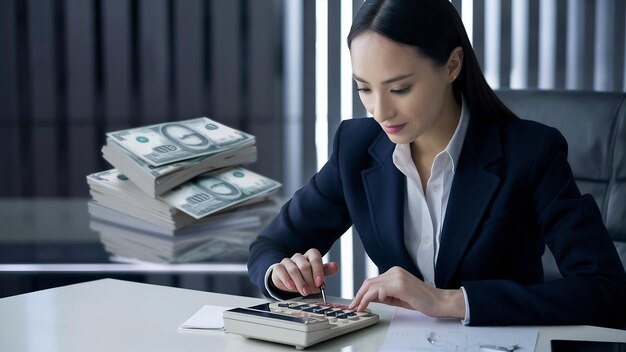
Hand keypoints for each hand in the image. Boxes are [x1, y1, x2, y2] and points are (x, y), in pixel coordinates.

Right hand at [271, 248, 338, 295]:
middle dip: (309, 280)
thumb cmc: (305, 277)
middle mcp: (299, 257)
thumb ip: (325, 271)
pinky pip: (281, 270)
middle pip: (304, 265)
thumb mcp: (317, 275)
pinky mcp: (278, 268)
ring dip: (300, 282)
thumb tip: (335, 267)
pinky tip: (291, 286)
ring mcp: (288, 261)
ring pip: (293, 269)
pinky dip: (286, 279)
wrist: (289, 282)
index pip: (315, 257)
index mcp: (310, 256)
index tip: (320, 282)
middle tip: (311, 290)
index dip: (318, 269)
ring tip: (304, 292)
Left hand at [350, 266, 464, 318]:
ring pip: (372, 286)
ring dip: (363, 298)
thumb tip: (368, 299)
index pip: (372, 281)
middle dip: (359, 295)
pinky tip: (371, 304)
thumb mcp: (397, 297)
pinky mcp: (400, 285)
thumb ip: (384, 296)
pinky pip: (380, 290)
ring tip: (359, 308)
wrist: (438, 302)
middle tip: (354, 306)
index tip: (356, 302)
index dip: (362, 292)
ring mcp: (397, 277)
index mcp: (394, 272)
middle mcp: (395, 271)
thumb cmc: (421, 300)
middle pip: (369, 282)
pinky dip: (372, 298)